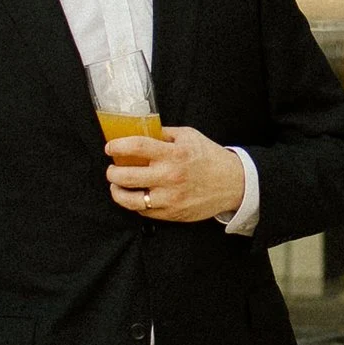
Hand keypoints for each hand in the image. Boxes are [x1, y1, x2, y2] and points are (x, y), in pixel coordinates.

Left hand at [106, 122, 245, 224]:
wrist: (233, 183)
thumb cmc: (210, 158)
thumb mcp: (189, 136)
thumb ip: (164, 134)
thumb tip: (140, 130)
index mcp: (174, 154)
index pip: (137, 147)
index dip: (117, 146)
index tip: (110, 148)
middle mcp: (170, 177)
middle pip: (127, 176)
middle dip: (112, 172)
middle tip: (111, 168)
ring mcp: (170, 198)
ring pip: (130, 200)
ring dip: (117, 191)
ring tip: (116, 185)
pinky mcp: (172, 213)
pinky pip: (144, 211)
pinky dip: (135, 203)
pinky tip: (134, 196)